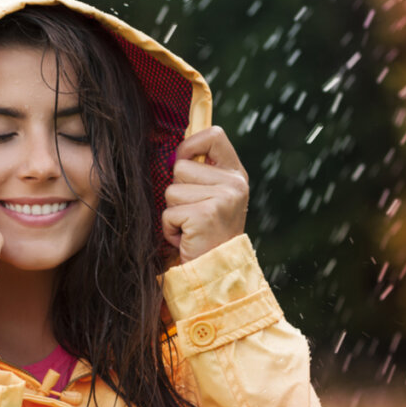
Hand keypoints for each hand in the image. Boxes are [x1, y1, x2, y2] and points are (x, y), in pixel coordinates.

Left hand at [162, 126, 248, 262]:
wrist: (215, 271)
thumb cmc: (206, 233)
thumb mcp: (210, 196)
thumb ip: (200, 171)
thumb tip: (175, 149)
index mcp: (236, 174)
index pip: (214, 135)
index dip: (190, 145)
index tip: (184, 161)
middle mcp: (234, 184)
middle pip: (180, 167)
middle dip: (176, 192)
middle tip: (192, 213)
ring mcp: (222, 199)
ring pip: (171, 190)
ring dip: (173, 212)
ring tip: (190, 227)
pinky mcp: (205, 215)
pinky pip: (168, 212)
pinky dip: (170, 229)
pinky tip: (186, 238)